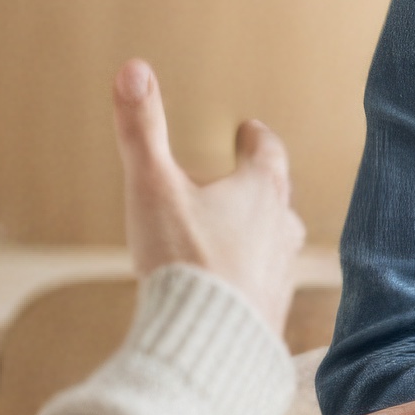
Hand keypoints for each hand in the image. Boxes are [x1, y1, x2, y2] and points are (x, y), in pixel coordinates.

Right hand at [113, 61, 298, 339]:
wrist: (208, 344)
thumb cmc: (183, 259)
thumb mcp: (153, 186)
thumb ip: (141, 129)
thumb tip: (133, 69)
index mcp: (260, 192)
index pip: (266, 153)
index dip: (255, 140)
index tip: (249, 131)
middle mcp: (282, 230)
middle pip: (276, 199)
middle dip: (258, 188)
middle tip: (242, 180)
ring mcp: (281, 274)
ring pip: (275, 245)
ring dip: (257, 236)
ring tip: (236, 237)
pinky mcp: (272, 315)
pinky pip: (263, 288)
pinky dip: (249, 280)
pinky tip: (232, 293)